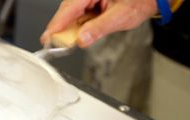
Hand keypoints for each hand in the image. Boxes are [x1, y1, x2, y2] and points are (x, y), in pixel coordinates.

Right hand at [40, 0, 157, 47]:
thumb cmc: (140, 1)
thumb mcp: (122, 16)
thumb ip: (100, 28)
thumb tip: (82, 39)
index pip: (70, 7)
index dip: (57, 24)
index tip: (48, 38)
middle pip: (68, 10)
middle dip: (63, 28)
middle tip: (57, 44)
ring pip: (72, 12)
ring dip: (72, 27)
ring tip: (76, 38)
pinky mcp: (89, 1)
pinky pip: (79, 13)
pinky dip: (79, 24)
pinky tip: (84, 31)